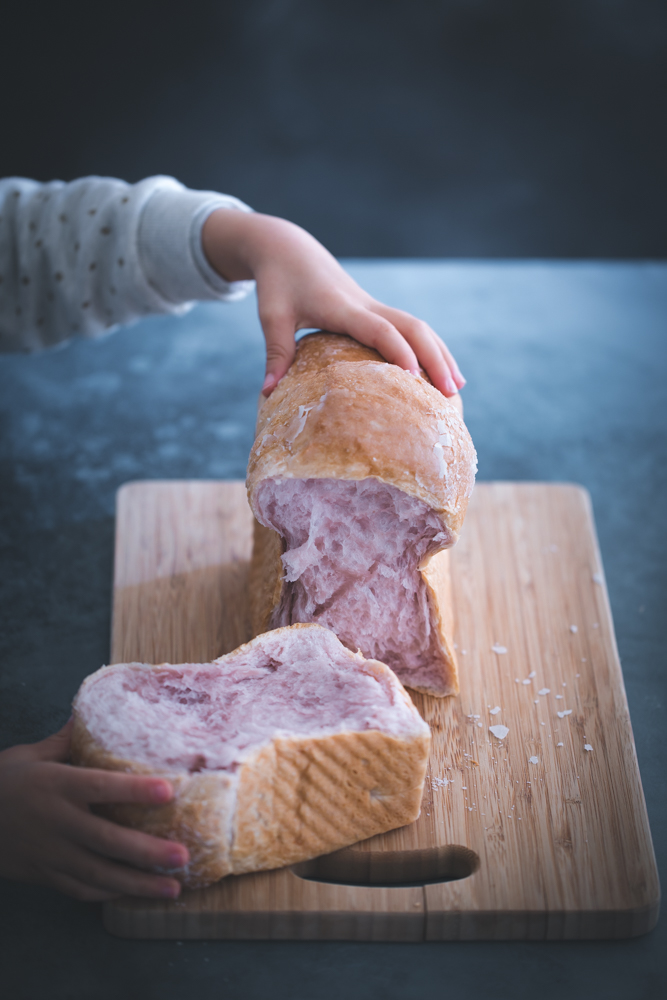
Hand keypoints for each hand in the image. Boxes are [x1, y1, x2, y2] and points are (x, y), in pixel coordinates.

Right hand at [0, 720, 187, 901]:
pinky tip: (134, 894)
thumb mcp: (31, 755)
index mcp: (57, 785)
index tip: (168, 791)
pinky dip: (108, 894)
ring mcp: (51, 853)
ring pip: (98, 874)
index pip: (101, 787)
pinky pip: (80, 889)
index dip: (135, 791)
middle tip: (182, 856)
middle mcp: (57, 822)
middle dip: (146, 852)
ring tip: (172, 888)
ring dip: (137, 884)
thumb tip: (94, 711)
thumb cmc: (2, 782)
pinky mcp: (44, 875)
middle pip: (106, 840)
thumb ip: (68, 740)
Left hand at [202, 209, 465, 397]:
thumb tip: (267, 394)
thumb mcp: (271, 316)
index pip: (379, 329)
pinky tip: (441, 370)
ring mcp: (373, 306)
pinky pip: (410, 329)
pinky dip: (429, 348)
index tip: (414, 377)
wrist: (288, 248)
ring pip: (418, 327)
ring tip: (457, 388)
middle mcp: (365, 305)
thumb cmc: (278, 282)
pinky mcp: (374, 310)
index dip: (398, 351)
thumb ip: (275, 352)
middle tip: (449, 393)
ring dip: (440, 354)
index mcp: (342, 307)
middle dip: (434, 358)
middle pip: (412, 327)